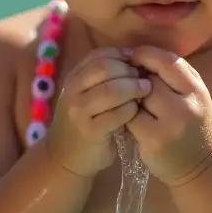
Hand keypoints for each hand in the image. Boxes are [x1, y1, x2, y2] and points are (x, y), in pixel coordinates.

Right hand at [47, 47, 151, 176]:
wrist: (65, 158)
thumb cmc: (84, 123)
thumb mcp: (88, 96)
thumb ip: (105, 78)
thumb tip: (136, 61)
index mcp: (74, 78)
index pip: (99, 54)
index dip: (122, 55)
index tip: (138, 63)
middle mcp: (73, 91)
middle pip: (105, 68)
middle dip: (129, 71)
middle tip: (145, 78)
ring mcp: (79, 111)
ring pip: (111, 89)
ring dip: (134, 88)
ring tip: (146, 91)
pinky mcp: (90, 131)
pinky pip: (117, 114)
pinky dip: (132, 109)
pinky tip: (137, 112)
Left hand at [125, 46, 211, 186]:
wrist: (202, 167)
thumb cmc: (196, 127)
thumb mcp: (195, 96)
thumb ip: (174, 75)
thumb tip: (140, 56)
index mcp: (196, 89)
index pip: (167, 61)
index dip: (146, 55)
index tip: (134, 57)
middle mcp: (185, 106)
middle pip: (149, 80)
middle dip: (135, 79)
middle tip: (130, 83)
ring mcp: (169, 124)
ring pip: (137, 99)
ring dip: (130, 99)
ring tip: (132, 103)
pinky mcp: (153, 140)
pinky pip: (130, 119)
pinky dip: (127, 117)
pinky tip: (130, 120)